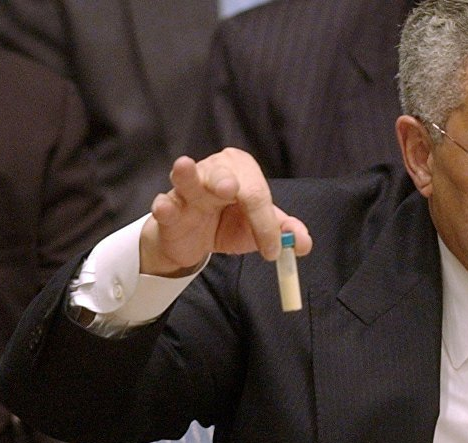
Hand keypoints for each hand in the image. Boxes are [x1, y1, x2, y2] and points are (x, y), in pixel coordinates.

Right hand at [140, 148, 311, 275]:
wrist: (196, 240)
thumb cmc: (230, 223)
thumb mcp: (260, 228)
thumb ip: (284, 232)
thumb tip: (302, 244)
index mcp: (243, 170)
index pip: (256, 193)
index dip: (265, 223)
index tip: (272, 251)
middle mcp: (215, 171)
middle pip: (224, 176)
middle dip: (226, 181)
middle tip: (231, 190)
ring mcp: (188, 188)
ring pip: (188, 179)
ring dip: (188, 175)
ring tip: (184, 166)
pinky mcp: (169, 208)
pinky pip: (164, 204)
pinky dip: (164, 206)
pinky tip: (165, 207)